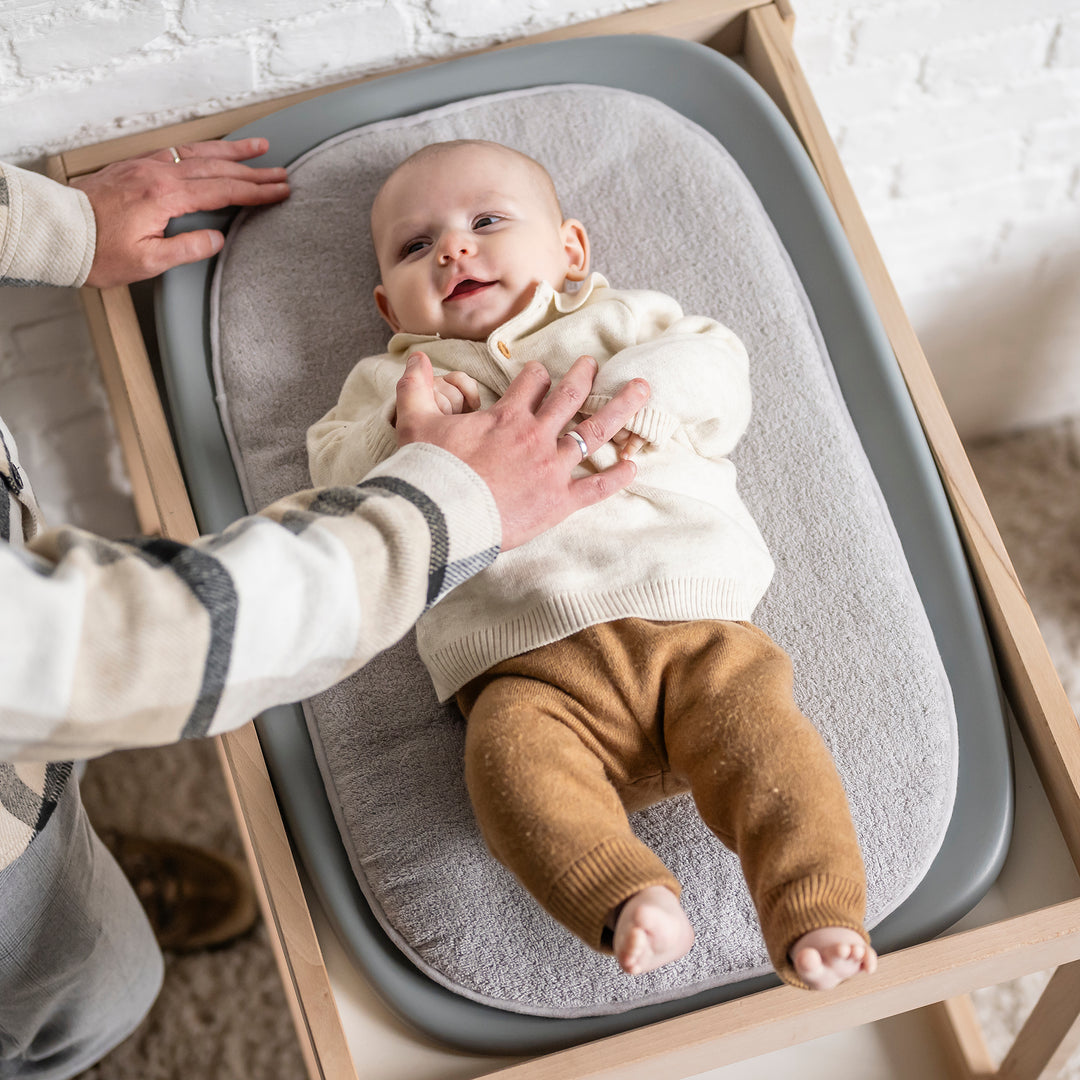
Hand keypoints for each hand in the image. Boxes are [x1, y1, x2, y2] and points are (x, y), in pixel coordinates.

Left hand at [72, 137, 289, 287]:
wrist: (59, 230)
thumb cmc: (98, 250)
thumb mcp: (146, 262)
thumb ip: (187, 248)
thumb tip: (217, 238)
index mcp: (165, 197)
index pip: (223, 191)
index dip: (255, 192)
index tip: (279, 191)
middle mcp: (158, 174)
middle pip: (218, 169)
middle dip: (254, 171)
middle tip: (281, 173)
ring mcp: (147, 166)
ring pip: (200, 153)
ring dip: (233, 152)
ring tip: (259, 148)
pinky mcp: (136, 166)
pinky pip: (180, 152)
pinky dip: (204, 150)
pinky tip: (214, 151)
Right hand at [394, 352, 649, 549]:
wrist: (441, 516)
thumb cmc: (429, 471)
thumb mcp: (415, 422)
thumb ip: (416, 387)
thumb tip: (415, 359)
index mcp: (506, 416)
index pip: (531, 382)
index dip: (536, 375)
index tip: (541, 374)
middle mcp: (535, 436)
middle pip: (570, 396)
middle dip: (584, 376)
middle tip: (595, 364)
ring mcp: (550, 468)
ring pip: (593, 431)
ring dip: (619, 409)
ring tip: (641, 390)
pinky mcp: (557, 502)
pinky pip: (595, 487)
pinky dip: (616, 477)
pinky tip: (633, 465)